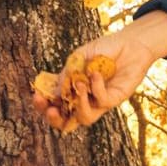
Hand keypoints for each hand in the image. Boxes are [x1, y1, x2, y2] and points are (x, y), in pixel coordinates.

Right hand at [31, 11, 166, 131]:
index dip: (43, 105)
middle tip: (51, 109)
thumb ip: (67, 73)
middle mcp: (84, 99)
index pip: (54, 104)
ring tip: (80, 86)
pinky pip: (101, 102)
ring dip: (79, 105)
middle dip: (55, 119)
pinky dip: (96, 87)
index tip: (37, 97)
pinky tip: (96, 73)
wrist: (129, 43)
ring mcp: (99, 102)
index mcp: (72, 88)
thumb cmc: (104, 49)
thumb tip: (55, 92)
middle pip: (66, 122)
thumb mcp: (79, 57)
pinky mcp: (114, 100)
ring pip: (84, 118)